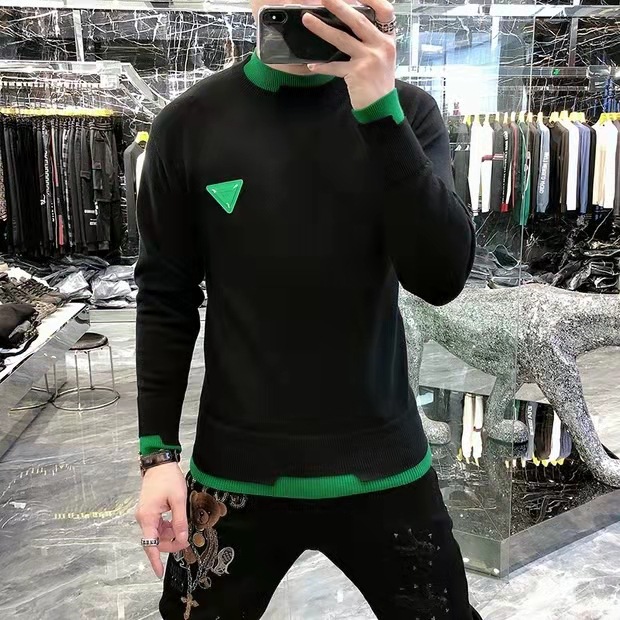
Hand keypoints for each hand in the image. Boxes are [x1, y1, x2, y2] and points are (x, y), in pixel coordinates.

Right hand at [135, 462, 188, 577]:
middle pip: (155, 540)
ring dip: (169, 535)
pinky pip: (157, 526)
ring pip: (157, 533)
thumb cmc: (168, 479)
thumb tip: (182, 538)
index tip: (159, 572)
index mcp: (147, 517)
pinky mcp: (149, 511)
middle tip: (186, 540)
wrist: (160, 463)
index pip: (149, 544)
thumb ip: (180, 521)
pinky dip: (167, 528)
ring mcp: (145, 514)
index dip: (154, 560)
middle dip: (170, 544)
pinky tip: (177, 523)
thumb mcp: (178, 499)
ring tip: (183, 529)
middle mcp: (143, 518)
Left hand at [302, 0, 395, 109]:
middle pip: (358, 20)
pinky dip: (322, 66)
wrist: (381, 107)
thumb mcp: (382, 57)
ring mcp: (370, 59)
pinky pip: (335, 66)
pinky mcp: (358, 73)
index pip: (385, 10)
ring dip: (322, 28)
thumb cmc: (379, 83)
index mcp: (387, 39)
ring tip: (307, 19)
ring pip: (342, 39)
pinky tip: (312, 65)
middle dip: (339, 6)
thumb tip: (347, 26)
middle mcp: (381, 46)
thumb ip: (371, 41)